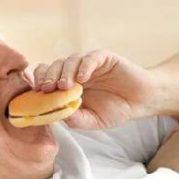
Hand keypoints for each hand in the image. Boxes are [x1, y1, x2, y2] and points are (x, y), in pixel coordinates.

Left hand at [31, 50, 157, 129]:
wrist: (142, 101)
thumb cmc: (116, 110)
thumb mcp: (93, 120)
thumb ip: (75, 119)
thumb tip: (55, 115)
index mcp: (69, 86)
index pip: (46, 78)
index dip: (39, 83)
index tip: (37, 95)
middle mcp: (76, 72)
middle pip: (54, 67)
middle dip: (48, 77)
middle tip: (46, 89)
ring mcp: (89, 64)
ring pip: (70, 61)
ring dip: (64, 73)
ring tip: (65, 87)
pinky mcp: (104, 58)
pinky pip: (90, 58)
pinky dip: (84, 67)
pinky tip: (83, 79)